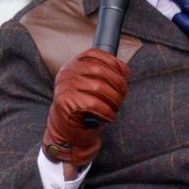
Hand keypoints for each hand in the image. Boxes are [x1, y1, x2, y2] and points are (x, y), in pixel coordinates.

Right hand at [42, 48, 127, 164]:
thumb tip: (123, 69)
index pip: (94, 54)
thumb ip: (106, 76)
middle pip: (99, 70)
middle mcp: (67, 73)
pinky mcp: (65, 102)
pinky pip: (93, 104)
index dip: (112, 61)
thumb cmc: (85, 110)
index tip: (123, 73)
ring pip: (98, 88)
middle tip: (122, 96)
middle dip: (117, 83)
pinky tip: (108, 116)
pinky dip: (106, 111)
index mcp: (73, 66)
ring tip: (115, 108)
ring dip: (114, 99)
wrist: (68, 133)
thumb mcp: (94, 88)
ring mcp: (64, 87)